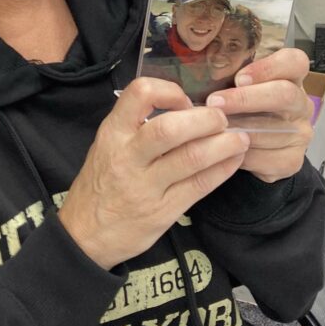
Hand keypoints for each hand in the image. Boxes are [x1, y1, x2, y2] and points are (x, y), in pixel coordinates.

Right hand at [58, 78, 249, 269]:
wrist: (84, 234)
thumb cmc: (100, 184)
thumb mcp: (106, 146)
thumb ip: (136, 126)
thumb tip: (185, 108)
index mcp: (112, 133)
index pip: (139, 94)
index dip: (170, 91)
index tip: (186, 101)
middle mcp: (127, 156)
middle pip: (171, 128)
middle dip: (206, 119)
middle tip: (222, 119)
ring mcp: (145, 186)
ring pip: (192, 157)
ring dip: (224, 144)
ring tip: (240, 139)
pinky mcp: (162, 212)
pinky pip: (199, 185)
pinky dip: (222, 169)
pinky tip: (233, 160)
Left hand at [204, 48, 313, 182]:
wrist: (258, 146)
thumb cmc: (244, 108)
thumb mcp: (239, 86)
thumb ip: (230, 76)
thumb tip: (198, 70)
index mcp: (291, 77)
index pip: (294, 61)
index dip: (268, 67)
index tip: (239, 78)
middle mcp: (301, 103)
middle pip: (284, 94)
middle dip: (245, 98)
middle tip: (215, 102)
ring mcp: (301, 133)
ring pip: (271, 130)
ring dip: (238, 129)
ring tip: (211, 127)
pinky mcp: (293, 159)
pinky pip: (267, 158)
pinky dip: (242, 154)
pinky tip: (224, 149)